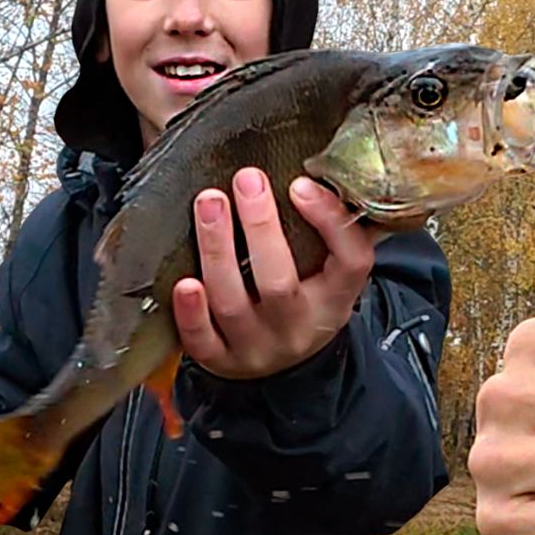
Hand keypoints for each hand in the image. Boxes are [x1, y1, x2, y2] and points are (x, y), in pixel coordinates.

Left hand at [173, 167, 377, 380]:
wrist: (286, 367)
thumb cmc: (305, 301)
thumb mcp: (331, 273)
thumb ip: (331, 230)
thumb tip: (321, 168)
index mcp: (336, 299)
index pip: (350, 261)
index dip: (330, 222)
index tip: (301, 185)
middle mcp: (299, 326)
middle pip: (280, 283)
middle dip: (260, 227)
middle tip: (246, 179)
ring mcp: (258, 347)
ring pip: (234, 305)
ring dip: (217, 251)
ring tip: (208, 203)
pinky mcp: (222, 361)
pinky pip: (204, 342)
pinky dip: (191, 313)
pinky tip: (183, 281)